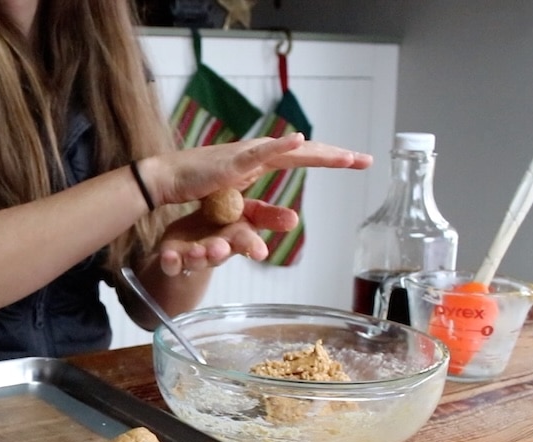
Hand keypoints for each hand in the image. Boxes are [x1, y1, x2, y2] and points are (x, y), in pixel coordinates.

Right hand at [149, 133, 372, 207]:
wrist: (167, 180)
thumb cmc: (196, 188)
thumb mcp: (234, 198)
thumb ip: (254, 200)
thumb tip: (272, 209)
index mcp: (260, 160)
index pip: (301, 157)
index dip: (328, 158)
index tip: (354, 162)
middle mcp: (258, 153)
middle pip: (305, 151)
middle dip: (336, 155)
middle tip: (365, 160)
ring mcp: (246, 154)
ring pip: (290, 151)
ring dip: (319, 152)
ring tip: (346, 157)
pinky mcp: (231, 162)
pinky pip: (260, 153)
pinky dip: (280, 145)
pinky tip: (298, 141)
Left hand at [155, 198, 298, 275]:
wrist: (189, 243)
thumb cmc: (221, 227)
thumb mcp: (246, 216)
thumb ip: (266, 216)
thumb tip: (294, 219)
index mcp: (234, 237)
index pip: (246, 242)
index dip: (252, 247)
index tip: (260, 251)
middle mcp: (215, 249)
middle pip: (220, 252)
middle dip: (221, 251)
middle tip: (220, 248)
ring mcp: (193, 255)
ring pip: (196, 258)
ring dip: (197, 256)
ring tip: (196, 251)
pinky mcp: (173, 258)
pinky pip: (171, 262)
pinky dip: (171, 260)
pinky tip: (169, 255)